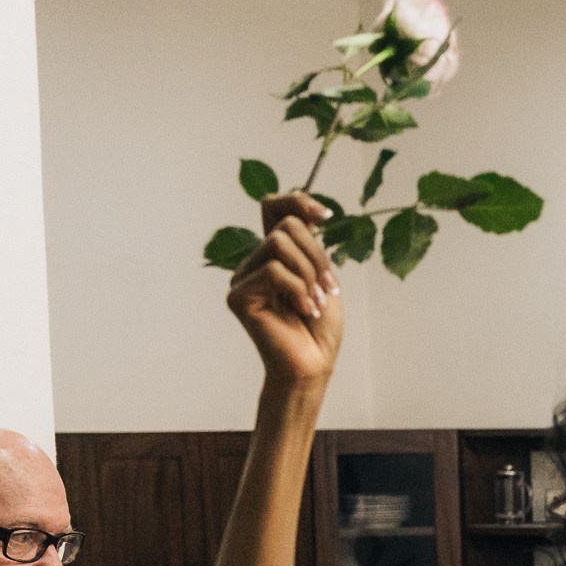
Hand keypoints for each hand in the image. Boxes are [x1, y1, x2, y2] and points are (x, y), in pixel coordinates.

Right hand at [228, 193, 343, 383]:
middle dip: (317, 256)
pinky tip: (305, 310)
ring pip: (279, 244)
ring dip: (309, 274)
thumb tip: (308, 212)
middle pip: (285, 226)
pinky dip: (298, 288)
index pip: (273, 208)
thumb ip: (309, 244)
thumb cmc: (319, 329)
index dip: (296, 201)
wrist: (313, 365)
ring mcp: (242, 278)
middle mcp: (254, 262)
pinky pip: (273, 270)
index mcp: (275, 255)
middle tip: (328, 289)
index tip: (325, 216)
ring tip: (315, 303)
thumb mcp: (322, 277)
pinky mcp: (238, 296)